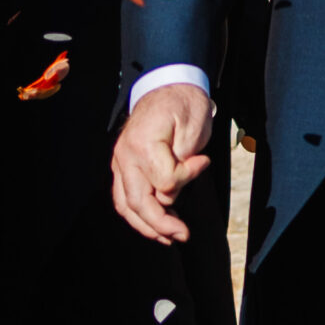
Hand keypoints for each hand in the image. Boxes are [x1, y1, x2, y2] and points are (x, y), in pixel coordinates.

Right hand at [111, 84, 213, 243]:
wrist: (167, 87)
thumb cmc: (183, 105)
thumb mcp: (192, 128)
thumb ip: (182, 163)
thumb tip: (172, 193)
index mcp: (143, 144)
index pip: (165, 181)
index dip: (188, 176)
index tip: (203, 161)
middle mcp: (125, 156)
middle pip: (138, 201)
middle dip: (161, 224)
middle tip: (183, 234)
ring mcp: (121, 163)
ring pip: (126, 205)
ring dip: (147, 226)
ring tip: (169, 237)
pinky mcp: (123, 167)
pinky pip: (124, 198)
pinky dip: (137, 215)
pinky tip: (153, 227)